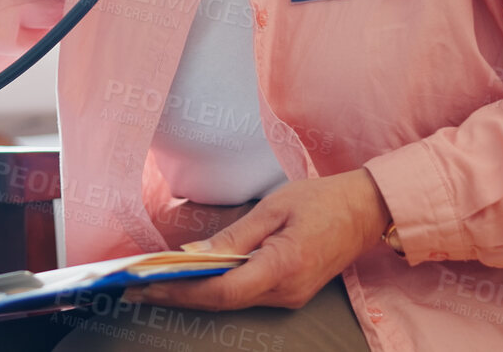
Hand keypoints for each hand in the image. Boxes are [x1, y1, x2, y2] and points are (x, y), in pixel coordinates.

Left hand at [125, 168, 391, 310]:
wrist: (367, 211)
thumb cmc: (322, 201)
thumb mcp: (274, 208)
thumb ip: (234, 236)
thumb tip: (195, 254)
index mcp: (283, 267)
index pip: (221, 291)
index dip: (180, 292)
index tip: (146, 286)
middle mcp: (286, 291)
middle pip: (221, 301)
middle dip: (177, 295)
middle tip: (135, 287)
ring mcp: (290, 297)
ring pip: (232, 301)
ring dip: (192, 293)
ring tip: (153, 282)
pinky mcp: (290, 292)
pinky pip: (245, 295)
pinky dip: (214, 288)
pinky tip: (191, 279)